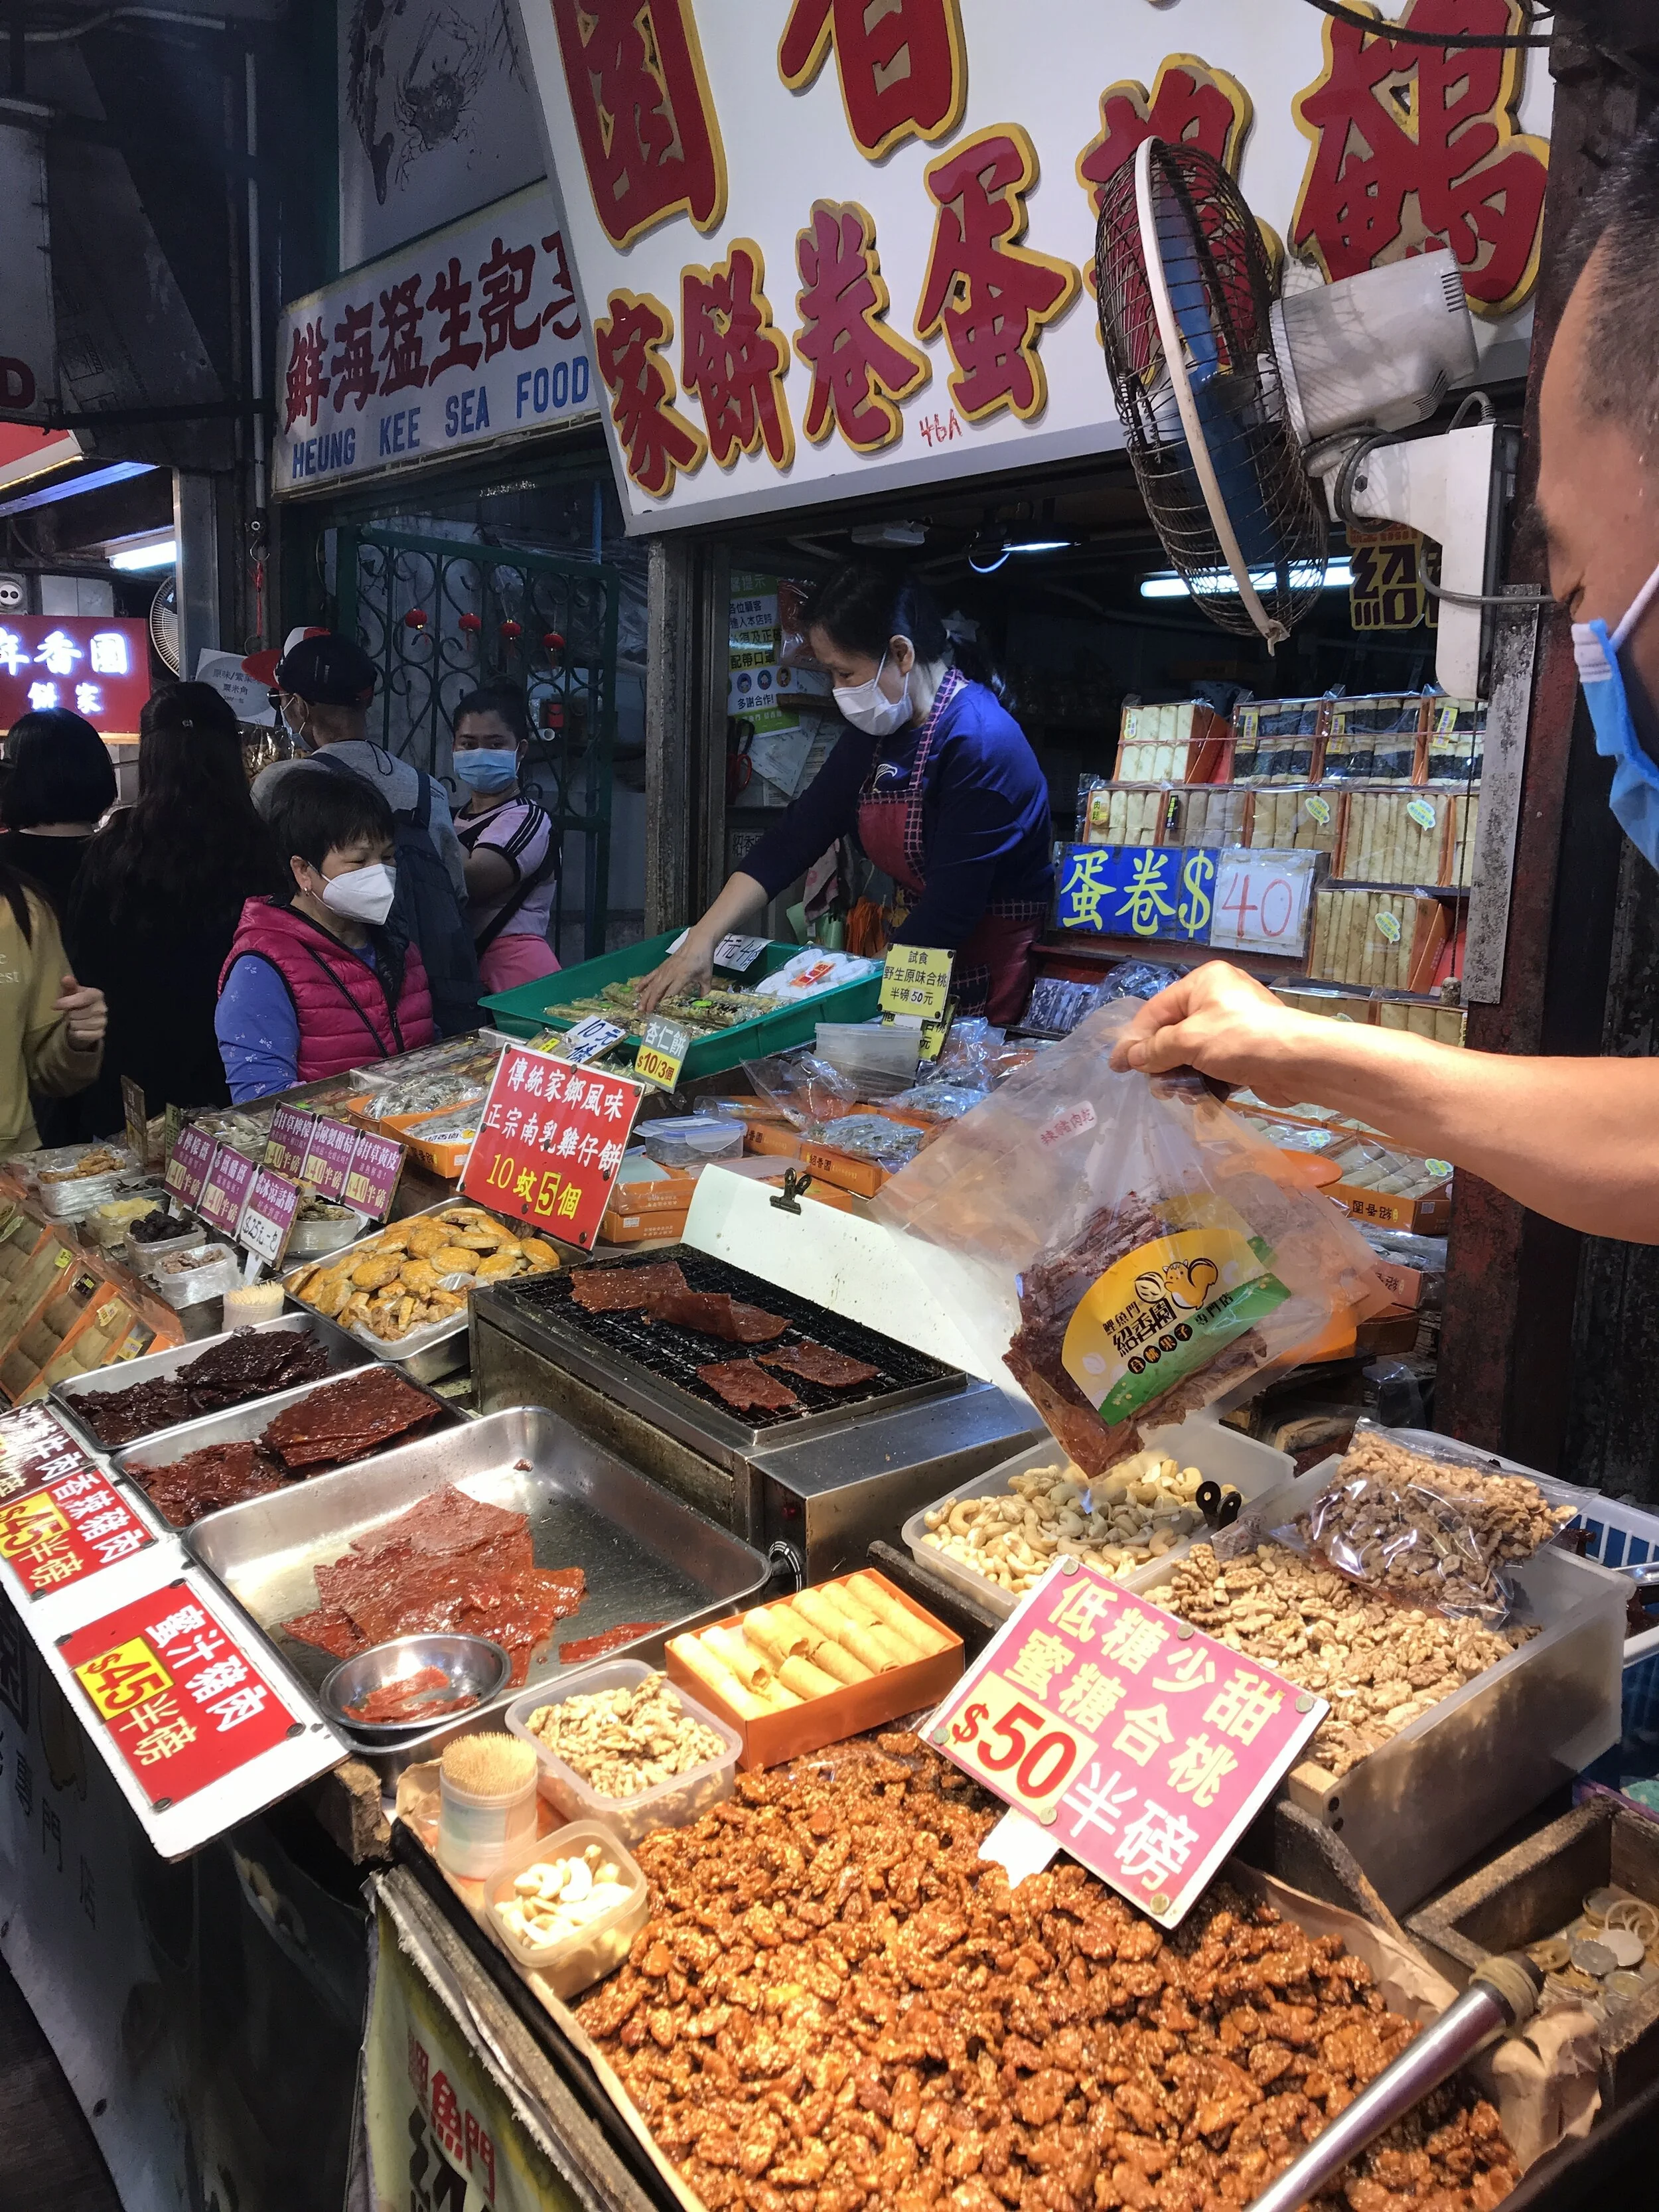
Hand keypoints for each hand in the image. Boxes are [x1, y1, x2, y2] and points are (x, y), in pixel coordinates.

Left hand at [55, 974, 105, 1051]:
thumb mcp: (70, 992)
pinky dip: (75, 1033)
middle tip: (69, 1013)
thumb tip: (66, 978)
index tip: (54, 1005)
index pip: (82, 998)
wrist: (85, 1020)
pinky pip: (81, 1035)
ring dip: (71, 1024)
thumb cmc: (75, 1003)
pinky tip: (77, 1029)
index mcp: (97, 994)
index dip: (67, 1002)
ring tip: (73, 1021)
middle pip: (77, 1014)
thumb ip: (68, 985)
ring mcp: (103, 1022)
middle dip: (69, 1014)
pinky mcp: (100, 1034)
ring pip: (77, 1025)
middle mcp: (102, 1008)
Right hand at [635, 933, 713, 1014]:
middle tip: (646, 1013)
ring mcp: (665, 969)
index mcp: (682, 976)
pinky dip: (643, 983)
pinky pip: (650, 975)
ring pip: (652, 984)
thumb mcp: (707, 976)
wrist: (697, 942)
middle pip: (658, 990)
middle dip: (651, 1002)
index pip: (671, 992)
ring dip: (645, 996)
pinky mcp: (662, 966)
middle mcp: (671, 973)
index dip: (665, 1003)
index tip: (661, 1013)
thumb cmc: (703, 959)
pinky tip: (636, 990)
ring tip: (640, 1007)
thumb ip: (704, 990)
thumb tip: (701, 1001)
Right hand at [1109, 961, 1323, 1106]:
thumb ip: (1155, 1049)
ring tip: (1183, 1095)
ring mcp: (1234, 1025)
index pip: (1156, 1010)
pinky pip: (1214, 1066)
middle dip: (1163, 1062)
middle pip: (1174, 1033)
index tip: (1117, 1066)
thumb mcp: (1189, 1041)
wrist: (1299, 1061)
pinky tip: (1203, 1101)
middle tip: (1157, 1086)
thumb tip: (1130, 1058)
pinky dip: (1206, 1083)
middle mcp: (1218, 998)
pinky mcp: (1246, 1051)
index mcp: (1203, 982)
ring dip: (1184, 1077)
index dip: (1134, 1039)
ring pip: (1193, 1053)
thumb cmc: (1240, 1040)